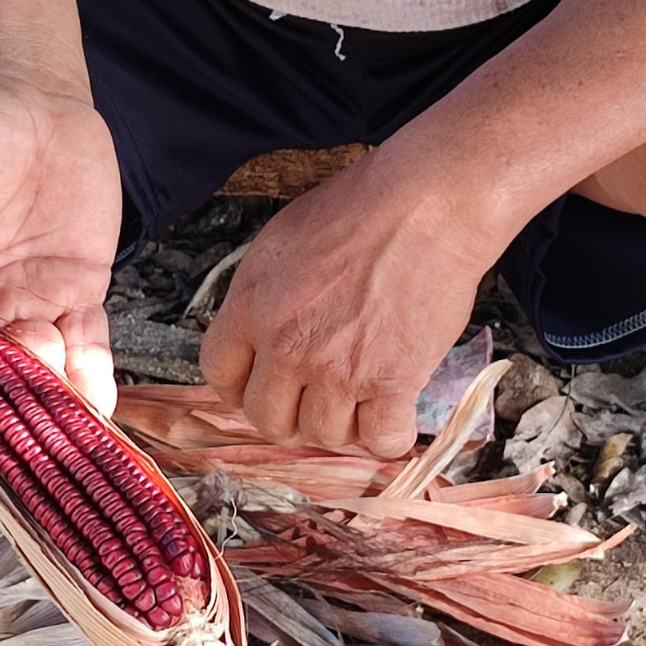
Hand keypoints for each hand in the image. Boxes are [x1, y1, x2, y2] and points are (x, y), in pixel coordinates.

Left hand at [199, 152, 489, 457]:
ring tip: (360, 398)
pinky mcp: (391, 382)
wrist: (426, 204)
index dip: (239, 388)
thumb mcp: (281, 242)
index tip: (260, 387)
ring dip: (341, 425)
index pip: (219, 374)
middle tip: (314, 401)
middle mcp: (286, 345)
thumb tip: (258, 335)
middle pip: (266, 418)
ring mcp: (338, 369)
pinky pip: (380, 441)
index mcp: (251, 305)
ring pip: (323, 435)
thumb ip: (262, 295)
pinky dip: (387, 436)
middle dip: (288, 417)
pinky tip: (394, 412)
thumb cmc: (359, 209)